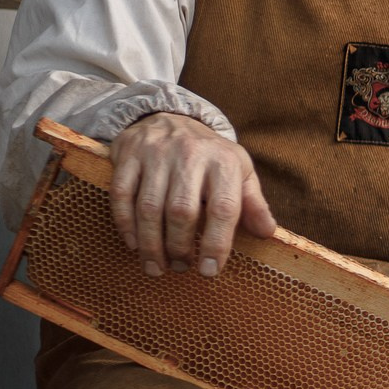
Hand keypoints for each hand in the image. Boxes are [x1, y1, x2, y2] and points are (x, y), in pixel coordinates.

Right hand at [106, 112, 277, 276]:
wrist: (170, 118)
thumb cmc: (210, 156)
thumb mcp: (239, 171)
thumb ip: (253, 203)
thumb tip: (267, 233)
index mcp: (224, 162)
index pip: (223, 208)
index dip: (217, 243)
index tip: (209, 271)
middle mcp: (190, 155)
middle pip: (182, 211)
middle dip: (179, 247)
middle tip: (180, 268)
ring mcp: (156, 154)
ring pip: (149, 208)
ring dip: (151, 244)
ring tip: (156, 266)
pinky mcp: (128, 155)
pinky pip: (122, 195)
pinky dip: (126, 224)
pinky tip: (134, 244)